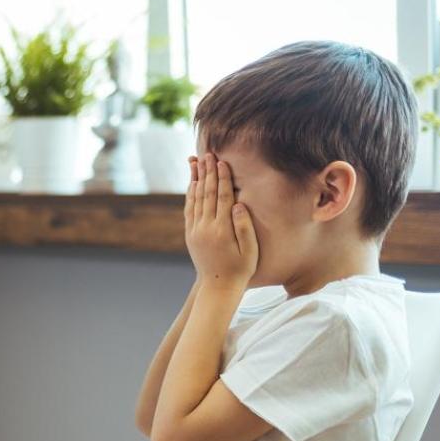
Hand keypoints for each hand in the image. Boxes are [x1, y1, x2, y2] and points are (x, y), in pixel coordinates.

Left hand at [185, 154, 257, 288]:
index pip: (222, 197)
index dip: (222, 178)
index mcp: (222, 229)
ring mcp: (196, 230)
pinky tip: (193, 183)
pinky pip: (189, 209)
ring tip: (196, 162)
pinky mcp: (190, 234)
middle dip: (208, 172)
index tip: (221, 161)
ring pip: (195, 199)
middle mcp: (206, 228)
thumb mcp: (250, 250)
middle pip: (207, 193)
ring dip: (196, 179)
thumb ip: (245, 227)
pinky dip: (190, 194)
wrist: (218, 286)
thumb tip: (239, 204)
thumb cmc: (241, 269)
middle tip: (207, 154)